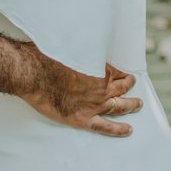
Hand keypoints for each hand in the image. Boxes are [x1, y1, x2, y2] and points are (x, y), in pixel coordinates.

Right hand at [18, 46, 142, 137]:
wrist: (32, 75)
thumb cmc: (47, 58)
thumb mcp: (69, 46)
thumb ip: (81, 50)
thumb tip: (81, 40)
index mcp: (100, 70)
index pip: (118, 72)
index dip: (122, 73)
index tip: (125, 73)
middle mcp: (102, 88)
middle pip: (121, 89)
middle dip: (129, 86)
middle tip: (133, 84)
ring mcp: (94, 105)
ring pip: (119, 107)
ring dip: (131, 105)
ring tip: (138, 105)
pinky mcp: (82, 119)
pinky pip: (105, 127)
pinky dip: (118, 129)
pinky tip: (128, 130)